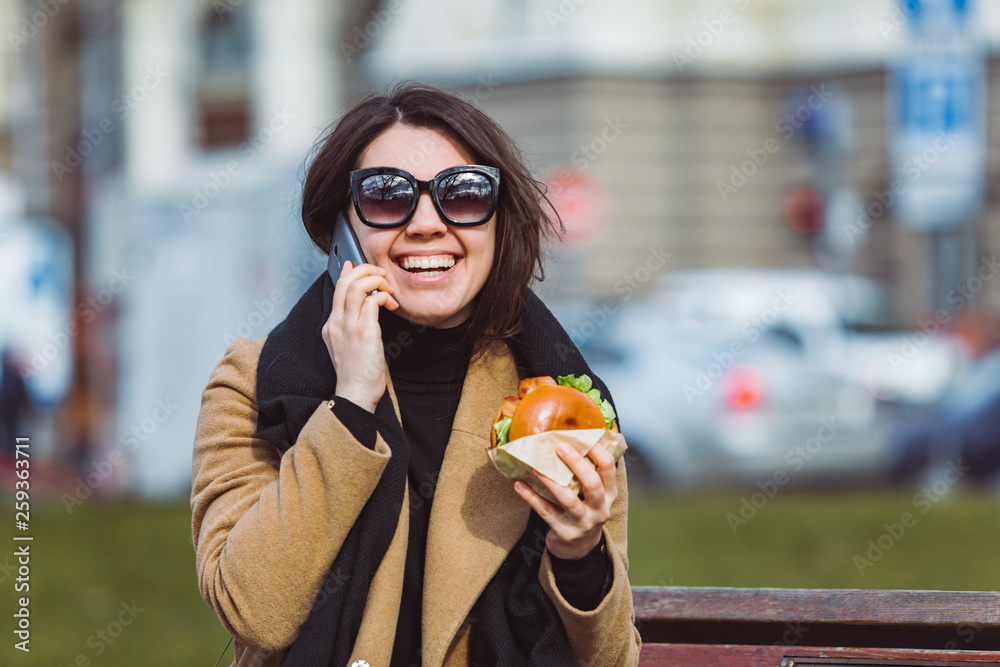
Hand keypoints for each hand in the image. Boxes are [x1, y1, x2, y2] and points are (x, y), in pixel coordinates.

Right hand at [322, 261, 398, 412]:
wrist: (356, 393)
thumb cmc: (357, 374)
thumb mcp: (346, 346)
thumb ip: (350, 325)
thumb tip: (364, 306)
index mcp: (331, 326)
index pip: (337, 289)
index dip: (348, 272)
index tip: (357, 265)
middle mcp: (336, 323)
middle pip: (345, 282)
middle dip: (365, 270)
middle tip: (380, 274)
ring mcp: (349, 326)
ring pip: (358, 286)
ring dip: (376, 281)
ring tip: (388, 289)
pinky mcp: (364, 331)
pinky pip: (373, 301)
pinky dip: (384, 296)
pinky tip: (391, 304)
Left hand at [513, 442, 617, 559]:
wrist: (579, 549)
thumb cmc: (584, 510)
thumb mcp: (594, 495)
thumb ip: (588, 472)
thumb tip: (573, 438)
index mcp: (609, 494)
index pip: (609, 468)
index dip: (598, 451)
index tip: (584, 436)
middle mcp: (600, 509)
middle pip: (592, 484)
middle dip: (576, 464)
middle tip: (560, 447)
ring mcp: (583, 523)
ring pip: (569, 500)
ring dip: (551, 482)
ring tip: (535, 468)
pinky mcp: (565, 533)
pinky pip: (546, 513)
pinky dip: (531, 498)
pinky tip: (519, 485)